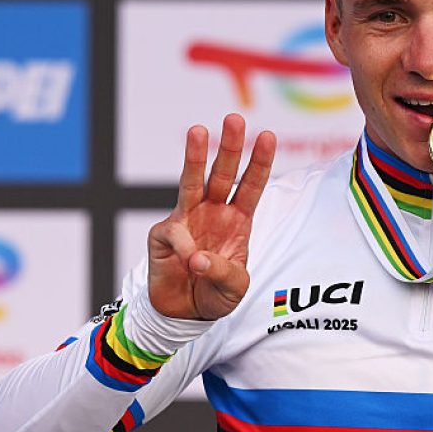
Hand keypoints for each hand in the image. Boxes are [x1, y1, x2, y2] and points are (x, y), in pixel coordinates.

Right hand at [147, 114, 275, 319]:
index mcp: (238, 220)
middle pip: (223, 174)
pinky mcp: (164, 234)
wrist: (183, 313)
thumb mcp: (234, 288)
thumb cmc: (214, 293)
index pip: (252, 186)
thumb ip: (224, 272)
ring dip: (195, 157)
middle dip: (230, 147)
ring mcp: (187, 219)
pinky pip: (175, 233)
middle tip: (235, 119)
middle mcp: (213, 212)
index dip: (260, 162)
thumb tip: (197, 258)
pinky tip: (190, 264)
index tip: (268, 136)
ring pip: (192, 182)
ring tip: (198, 130)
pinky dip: (184, 247)